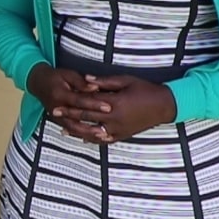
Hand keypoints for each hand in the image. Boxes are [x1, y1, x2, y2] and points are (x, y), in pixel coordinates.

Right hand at [26, 64, 112, 143]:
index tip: (108, 107)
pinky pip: (69, 130)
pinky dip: (81, 135)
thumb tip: (95, 87)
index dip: (94, 104)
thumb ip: (81, 82)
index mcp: (59, 94)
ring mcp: (55, 116)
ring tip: (101, 136)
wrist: (38, 82)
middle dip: (92, 123)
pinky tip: (91, 137)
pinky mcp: (57, 120)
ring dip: (87, 133)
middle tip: (107, 127)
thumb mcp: (68, 74)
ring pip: (72, 128)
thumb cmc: (55, 77)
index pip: (79, 101)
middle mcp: (56, 107)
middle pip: (75, 119)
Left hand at [50, 75, 176, 141]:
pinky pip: (105, 139)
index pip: (89, 102)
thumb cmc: (145, 90)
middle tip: (54, 112)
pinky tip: (83, 138)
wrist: (165, 106)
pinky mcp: (124, 135)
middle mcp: (115, 118)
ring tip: (63, 129)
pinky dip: (93, 139)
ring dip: (77, 130)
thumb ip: (104, 81)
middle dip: (69, 115)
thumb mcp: (125, 81)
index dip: (73, 100)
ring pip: (93, 132)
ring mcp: (119, 129)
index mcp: (114, 103)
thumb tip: (86, 79)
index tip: (60, 98)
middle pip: (87, 117)